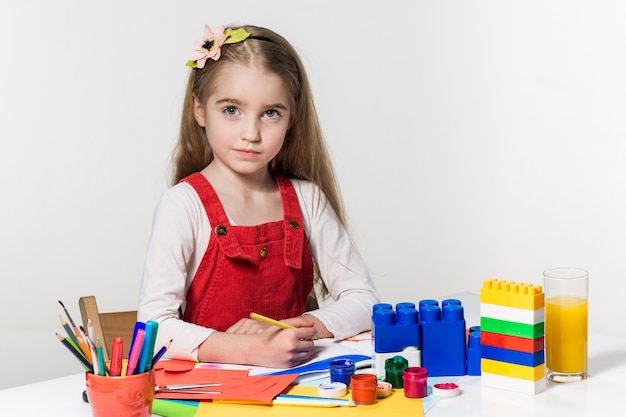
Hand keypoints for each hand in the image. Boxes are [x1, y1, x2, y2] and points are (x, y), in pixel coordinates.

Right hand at [198, 319, 317, 367]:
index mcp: (291, 334)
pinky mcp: (290, 365)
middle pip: (311, 344)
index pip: (311, 332)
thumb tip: (312, 324)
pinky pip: (300, 360)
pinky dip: (297, 356)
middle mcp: (292, 347)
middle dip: (307, 340)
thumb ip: (298, 322)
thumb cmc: (269, 335)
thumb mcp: (282, 324)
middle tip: (300, 338)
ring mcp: (291, 357)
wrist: (257, 350)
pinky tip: (289, 352)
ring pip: (307, 353)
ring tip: (294, 345)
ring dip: (303, 349)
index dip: (311, 330)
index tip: (309, 330)